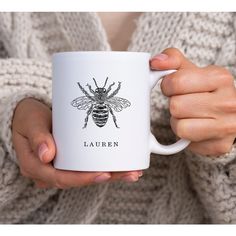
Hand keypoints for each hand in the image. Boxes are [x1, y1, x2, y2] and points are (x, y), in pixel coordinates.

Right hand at [12, 98, 141, 188]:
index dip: (84, 178)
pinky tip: (121, 164)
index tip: (105, 174)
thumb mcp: (30, 123)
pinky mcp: (71, 159)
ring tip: (133, 171)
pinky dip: (105, 165)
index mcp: (37, 167)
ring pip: (87, 174)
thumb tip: (47, 155)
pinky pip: (88, 166)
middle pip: (80, 179)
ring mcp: (62, 166)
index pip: (62, 179)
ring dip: (111, 174)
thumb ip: (37, 138)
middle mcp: (51, 171)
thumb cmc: (28, 118)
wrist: (31, 116)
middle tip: (130, 174)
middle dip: (106, 177)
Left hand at [150, 48, 235, 155]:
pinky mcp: (218, 145)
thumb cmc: (203, 91)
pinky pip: (185, 140)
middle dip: (174, 105)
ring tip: (189, 116)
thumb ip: (172, 60)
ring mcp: (226, 126)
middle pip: (176, 106)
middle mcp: (228, 102)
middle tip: (184, 103)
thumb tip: (155, 62)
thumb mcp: (190, 70)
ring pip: (179, 126)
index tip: (174, 88)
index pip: (176, 82)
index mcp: (220, 78)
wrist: (225, 114)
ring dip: (178, 121)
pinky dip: (184, 135)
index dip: (168, 86)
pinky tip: (194, 127)